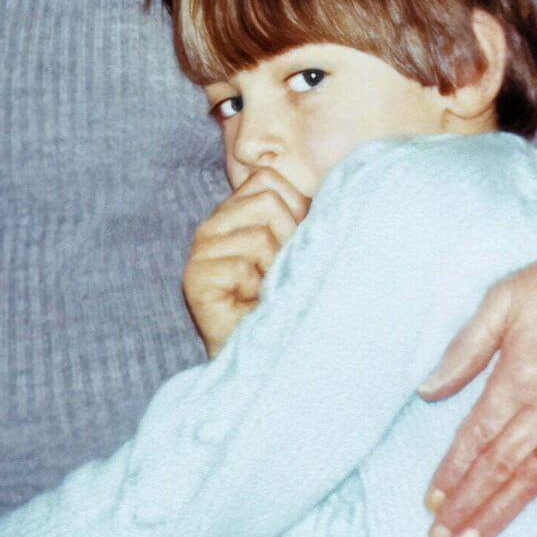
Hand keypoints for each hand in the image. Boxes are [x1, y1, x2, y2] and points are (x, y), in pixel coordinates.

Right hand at [183, 166, 310, 355]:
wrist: (267, 357)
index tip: (293, 247)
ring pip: (259, 236)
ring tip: (267, 290)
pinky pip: (242, 266)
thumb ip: (302, 214)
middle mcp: (213, 225)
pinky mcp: (195, 277)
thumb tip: (340, 186)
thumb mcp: (299, 248)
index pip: (268, 179)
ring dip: (274, 269)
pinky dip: (257, 290)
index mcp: (235, 211)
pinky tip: (251, 304)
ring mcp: (200, 250)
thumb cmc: (287, 300)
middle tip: (279, 274)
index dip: (295, 210)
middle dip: (287, 239)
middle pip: (266, 201)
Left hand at [417, 206, 536, 536]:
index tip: (429, 502)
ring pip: (531, 483)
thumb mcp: (502, 301)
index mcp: (516, 379)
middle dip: (464, 508)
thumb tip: (426, 389)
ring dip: (498, 517)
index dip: (450, 474)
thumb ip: (464, 349)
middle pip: (496, 469)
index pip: (474, 439)